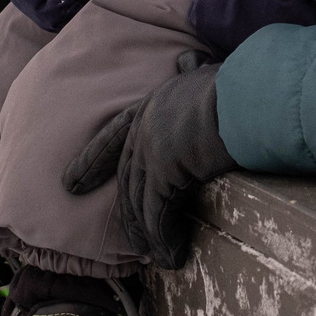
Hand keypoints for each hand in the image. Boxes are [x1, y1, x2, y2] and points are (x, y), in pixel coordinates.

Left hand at [62, 55, 233, 269]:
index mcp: (151, 104)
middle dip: (125, 213)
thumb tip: (190, 57)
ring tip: (157, 258)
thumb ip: (193, 72)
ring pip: (140, 202)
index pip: (112, 135)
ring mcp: (151, 151)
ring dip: (147, 234)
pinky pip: (158, 214)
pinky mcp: (164, 174)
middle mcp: (144, 127)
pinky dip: (164, 238)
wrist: (245, 96)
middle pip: (126, 177)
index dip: (91, 161)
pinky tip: (172, 256)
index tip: (70, 183)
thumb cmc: (236, 84)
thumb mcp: (206, 72)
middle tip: (126, 245)